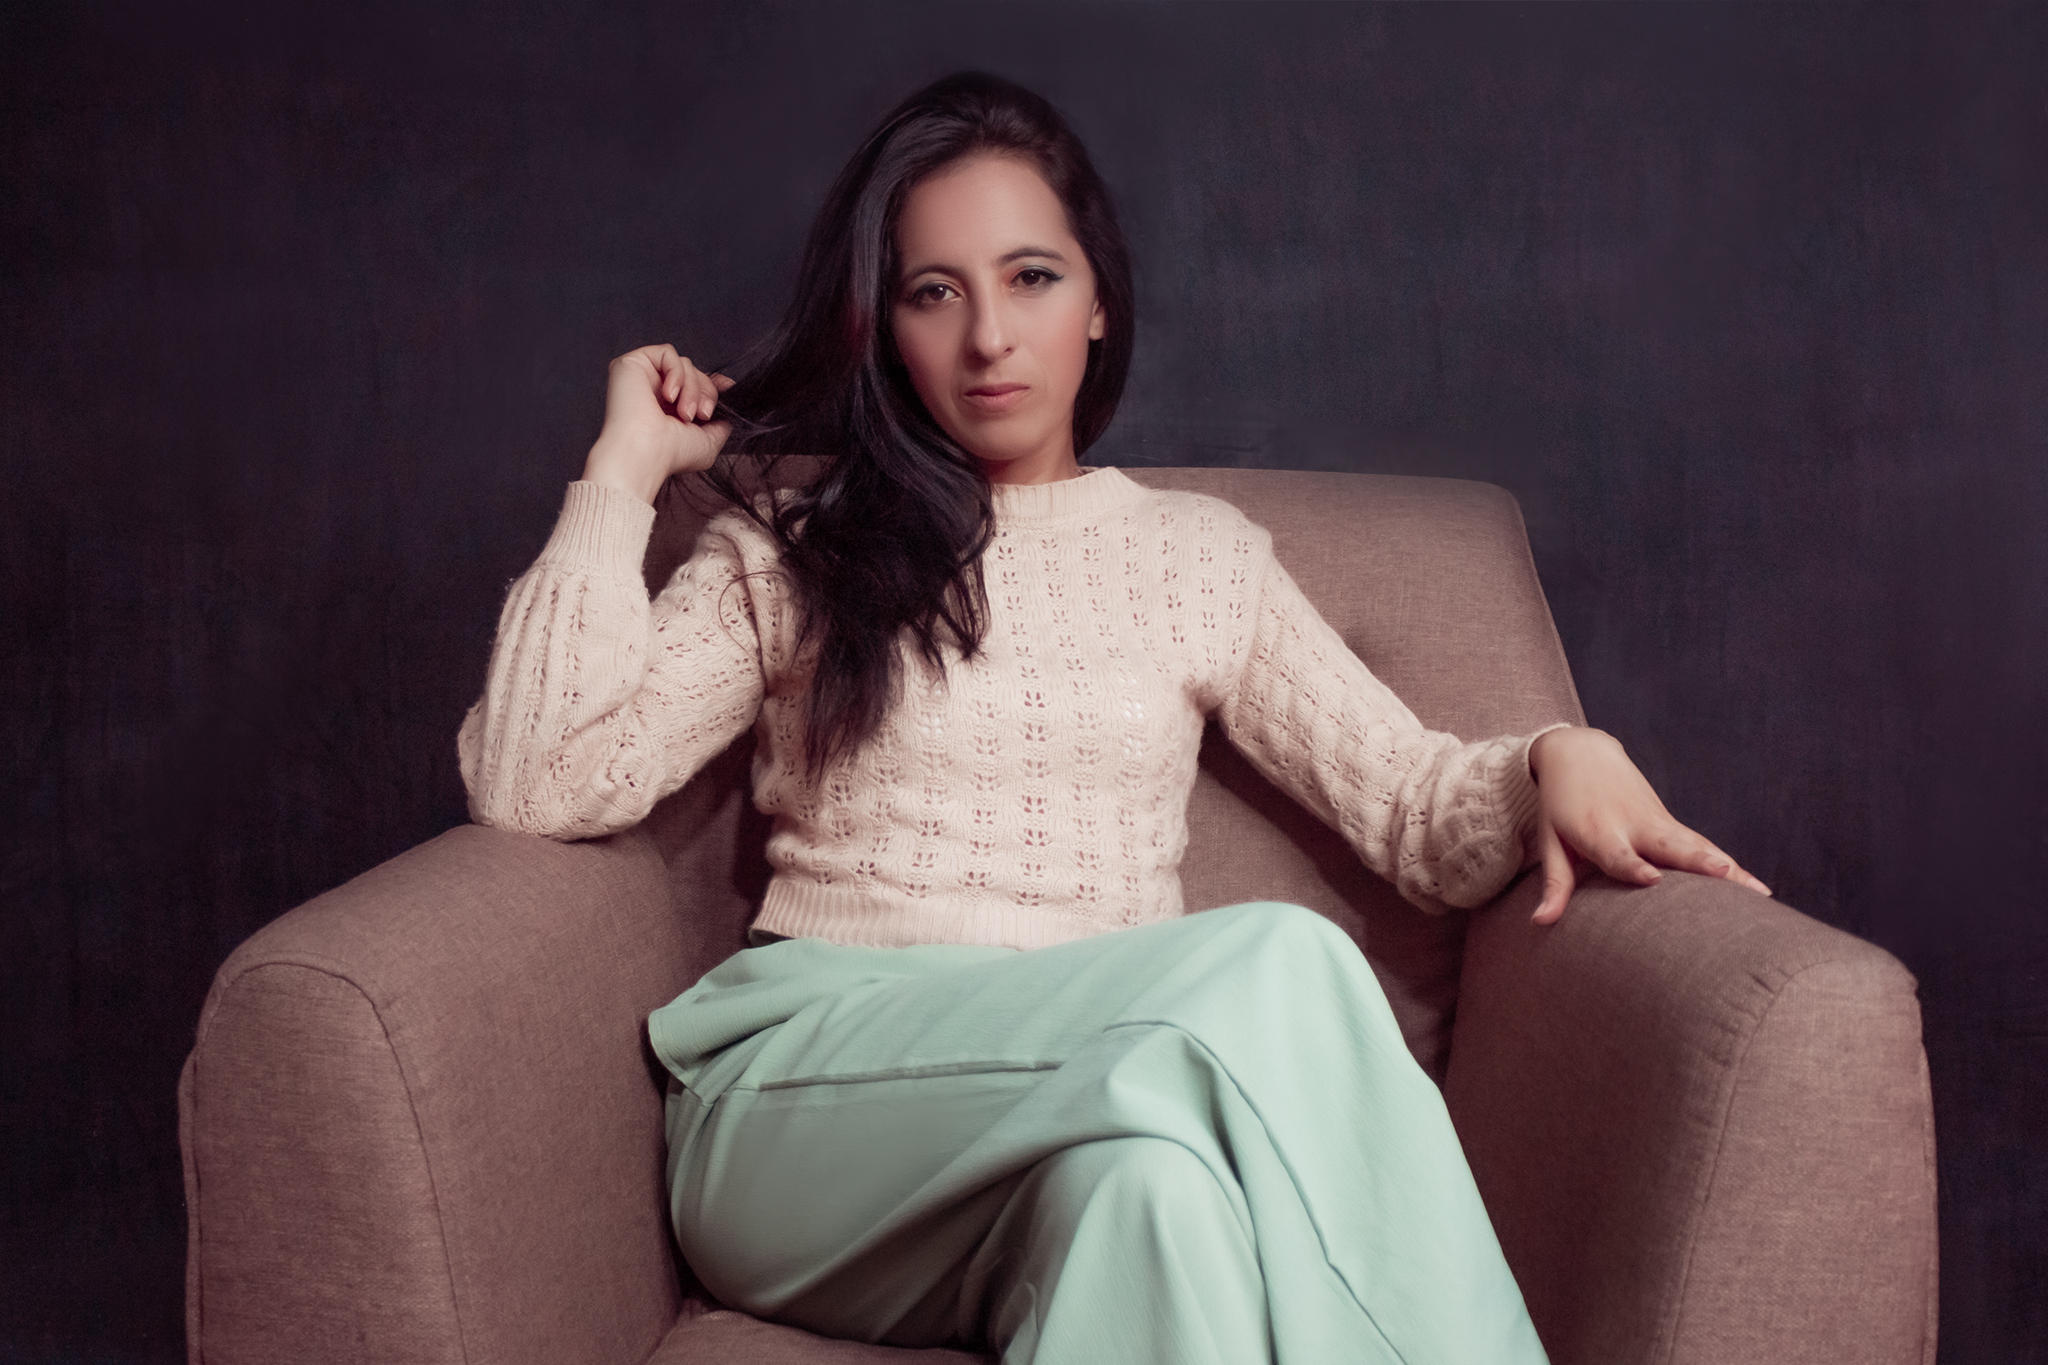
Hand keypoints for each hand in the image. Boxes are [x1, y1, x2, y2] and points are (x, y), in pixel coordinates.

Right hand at [582, 344, 737, 504]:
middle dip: (706, 392)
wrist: (645, 453)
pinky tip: (670, 396)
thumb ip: (722, 421)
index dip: (714, 385)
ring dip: (693, 388)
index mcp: (669, 410)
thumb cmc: (672, 454)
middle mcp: (654, 393)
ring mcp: (642, 378)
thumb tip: (729, 398)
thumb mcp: (709, 441)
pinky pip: (667, 353)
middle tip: (703, 414)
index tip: (728, 390)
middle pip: (695, 373)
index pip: (696, 383)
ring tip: (685, 414)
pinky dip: (677, 373)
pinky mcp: (632, 364)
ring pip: (685, 364)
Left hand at [1525, 726, 1770, 924]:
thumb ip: (1554, 882)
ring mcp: (1657, 822)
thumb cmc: (1560, 804)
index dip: (1633, 866)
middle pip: (1669, 845)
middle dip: (1697, 860)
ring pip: (1696, 845)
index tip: (1652, 879)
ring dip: (1727, 867)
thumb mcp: (1551, 840)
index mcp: (1597, 830)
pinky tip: (1757, 889)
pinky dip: (1730, 865)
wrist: (1580, 753)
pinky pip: (1703, 846)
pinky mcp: (1671, 823)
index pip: (1617, 853)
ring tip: (1759, 893)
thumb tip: (1540, 924)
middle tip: (1725, 874)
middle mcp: (1633, 825)